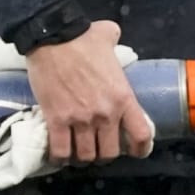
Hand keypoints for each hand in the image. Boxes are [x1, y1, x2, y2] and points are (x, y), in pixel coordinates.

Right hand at [25, 20, 153, 164]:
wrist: (52, 38)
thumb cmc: (83, 37)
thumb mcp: (110, 37)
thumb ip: (117, 43)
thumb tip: (113, 36)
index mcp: (123, 97)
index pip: (141, 135)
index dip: (140, 148)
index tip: (135, 150)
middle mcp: (105, 114)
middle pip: (110, 153)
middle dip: (105, 153)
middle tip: (99, 145)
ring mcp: (80, 120)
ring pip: (86, 157)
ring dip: (83, 156)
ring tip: (79, 149)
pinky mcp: (56, 121)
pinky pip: (60, 153)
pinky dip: (60, 157)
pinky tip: (60, 153)